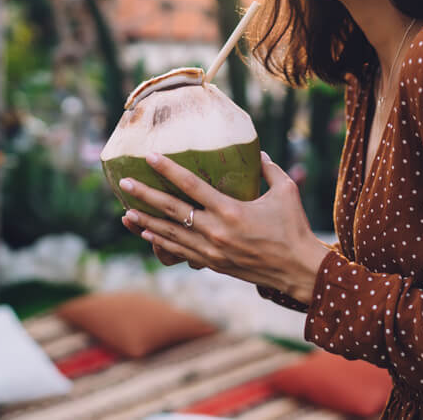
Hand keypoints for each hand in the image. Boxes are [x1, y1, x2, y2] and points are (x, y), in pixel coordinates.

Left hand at [119, 151, 329, 303]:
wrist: (297, 269)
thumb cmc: (294, 228)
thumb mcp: (286, 191)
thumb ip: (269, 170)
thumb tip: (257, 153)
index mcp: (231, 211)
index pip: (192, 186)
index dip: (169, 170)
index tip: (150, 157)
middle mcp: (216, 231)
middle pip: (172, 210)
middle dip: (146, 196)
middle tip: (125, 183)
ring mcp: (211, 251)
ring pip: (170, 234)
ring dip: (146, 222)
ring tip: (126, 212)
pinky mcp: (213, 264)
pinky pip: (180, 251)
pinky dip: (161, 242)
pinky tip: (148, 234)